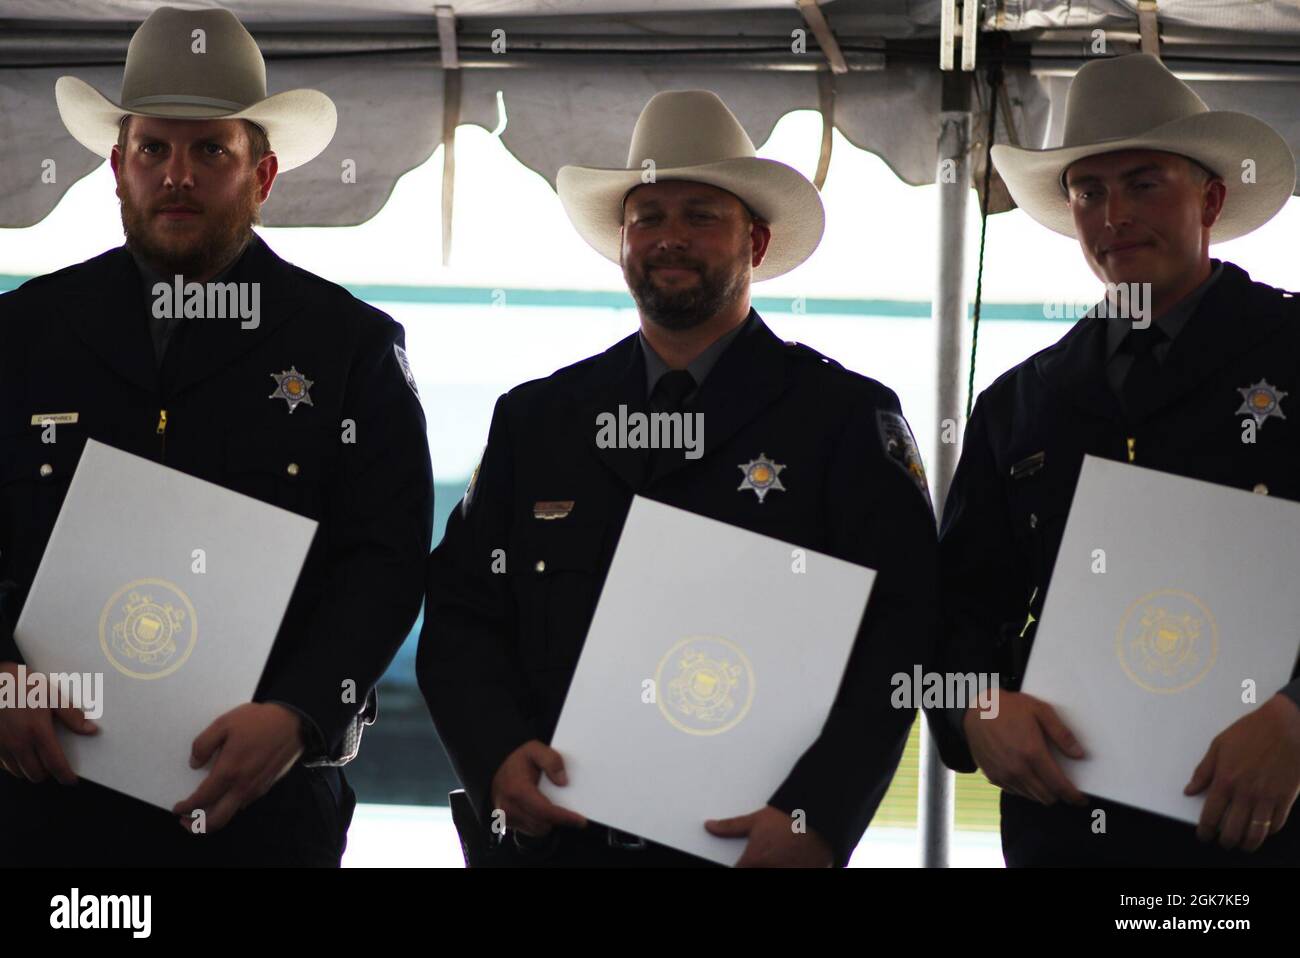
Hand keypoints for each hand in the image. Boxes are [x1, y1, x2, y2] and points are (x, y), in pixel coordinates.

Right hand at [0, 661, 97, 783]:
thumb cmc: (20, 684)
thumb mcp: (51, 694)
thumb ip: (71, 715)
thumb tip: (91, 730)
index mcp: (37, 731)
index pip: (55, 764)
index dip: (65, 776)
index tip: (71, 780)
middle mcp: (18, 743)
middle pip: (35, 774)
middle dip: (48, 774)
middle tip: (54, 765)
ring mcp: (1, 746)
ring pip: (18, 772)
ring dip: (29, 770)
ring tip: (38, 758)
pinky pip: (3, 765)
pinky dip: (13, 764)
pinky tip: (19, 752)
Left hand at [172, 702, 304, 832]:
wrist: (294, 721)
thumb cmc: (258, 721)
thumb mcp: (224, 723)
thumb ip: (204, 744)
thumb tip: (194, 764)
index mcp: (228, 771)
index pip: (201, 800)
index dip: (186, 808)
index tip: (177, 808)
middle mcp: (242, 787)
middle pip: (217, 820)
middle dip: (197, 826)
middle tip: (186, 822)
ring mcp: (255, 789)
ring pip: (232, 814)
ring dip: (214, 818)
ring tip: (203, 811)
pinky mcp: (266, 786)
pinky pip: (244, 804)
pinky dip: (230, 807)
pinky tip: (226, 797)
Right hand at [489, 739, 586, 836]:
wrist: (495, 766)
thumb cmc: (517, 760)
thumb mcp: (535, 749)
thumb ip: (551, 760)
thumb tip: (563, 782)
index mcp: (517, 790)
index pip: (545, 811)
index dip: (565, 817)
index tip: (580, 821)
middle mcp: (509, 807)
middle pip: (543, 823)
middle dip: (559, 818)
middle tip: (569, 809)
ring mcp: (507, 817)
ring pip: (538, 829)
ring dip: (549, 821)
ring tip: (551, 803)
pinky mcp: (508, 823)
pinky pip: (531, 829)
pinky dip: (540, 822)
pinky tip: (541, 808)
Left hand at [705, 806, 832, 866]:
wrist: (817, 814)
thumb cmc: (787, 816)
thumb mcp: (755, 820)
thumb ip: (730, 827)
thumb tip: (709, 826)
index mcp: (754, 861)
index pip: (736, 872)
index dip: (738, 867)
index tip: (741, 863)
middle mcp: (770, 872)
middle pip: (756, 874)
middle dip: (759, 866)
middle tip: (766, 856)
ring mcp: (788, 874)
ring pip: (774, 876)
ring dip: (774, 868)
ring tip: (780, 857)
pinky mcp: (808, 874)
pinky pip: (795, 874)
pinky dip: (792, 868)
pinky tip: (792, 861)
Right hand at [964, 689, 1086, 805]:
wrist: (975, 710)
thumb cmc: (1008, 707)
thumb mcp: (1040, 711)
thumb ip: (1062, 734)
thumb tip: (1079, 754)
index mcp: (1032, 753)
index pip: (1059, 785)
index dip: (1073, 796)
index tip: (1081, 799)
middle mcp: (1018, 768)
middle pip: (1047, 796)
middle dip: (1060, 795)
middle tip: (1065, 788)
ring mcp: (1004, 774)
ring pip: (1032, 796)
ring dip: (1043, 793)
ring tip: (1047, 781)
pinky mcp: (993, 776)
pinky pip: (1016, 791)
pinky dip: (1026, 789)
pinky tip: (1028, 775)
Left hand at [1186, 693, 1299, 851]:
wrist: (1286, 726)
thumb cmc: (1252, 732)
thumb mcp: (1219, 746)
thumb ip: (1203, 771)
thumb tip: (1190, 790)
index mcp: (1225, 780)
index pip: (1211, 815)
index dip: (1205, 830)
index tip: (1203, 835)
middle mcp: (1245, 793)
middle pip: (1232, 829)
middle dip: (1225, 841)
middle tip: (1222, 842)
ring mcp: (1267, 797)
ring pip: (1256, 832)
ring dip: (1247, 843)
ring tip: (1242, 844)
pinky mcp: (1285, 798)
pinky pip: (1276, 823)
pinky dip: (1268, 831)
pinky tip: (1263, 830)